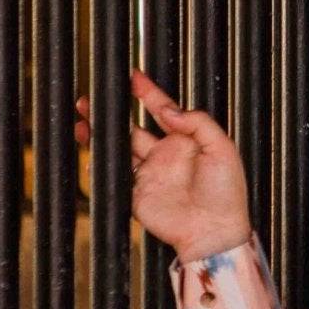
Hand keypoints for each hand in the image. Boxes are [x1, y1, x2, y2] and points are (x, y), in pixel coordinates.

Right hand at [73, 67, 253, 262]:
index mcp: (186, 141)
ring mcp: (149, 174)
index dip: (147, 92)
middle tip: (92, 98)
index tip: (132, 76)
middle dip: (111, 112)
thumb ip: (197, 123)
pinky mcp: (136, 194)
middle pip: (132, 127)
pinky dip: (100, 164)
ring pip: (119, 148)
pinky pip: (114, 176)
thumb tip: (168, 109)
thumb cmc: (226, 193)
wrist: (215, 232)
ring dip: (100, 134)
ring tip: (82, 119)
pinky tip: (91, 152)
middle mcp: (165, 155)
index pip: (162, 110)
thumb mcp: (222, 148)